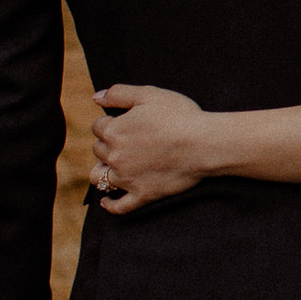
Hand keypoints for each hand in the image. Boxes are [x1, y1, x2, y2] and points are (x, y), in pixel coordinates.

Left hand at [91, 82, 208, 213]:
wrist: (204, 144)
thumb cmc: (180, 116)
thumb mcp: (149, 94)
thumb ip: (119, 93)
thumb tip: (96, 98)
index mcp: (114, 130)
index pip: (98, 126)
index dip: (110, 122)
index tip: (125, 122)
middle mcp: (114, 156)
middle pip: (99, 150)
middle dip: (108, 144)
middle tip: (128, 140)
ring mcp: (127, 179)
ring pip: (100, 177)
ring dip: (103, 170)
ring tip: (113, 166)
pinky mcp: (141, 195)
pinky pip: (118, 206)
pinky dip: (110, 204)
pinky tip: (106, 201)